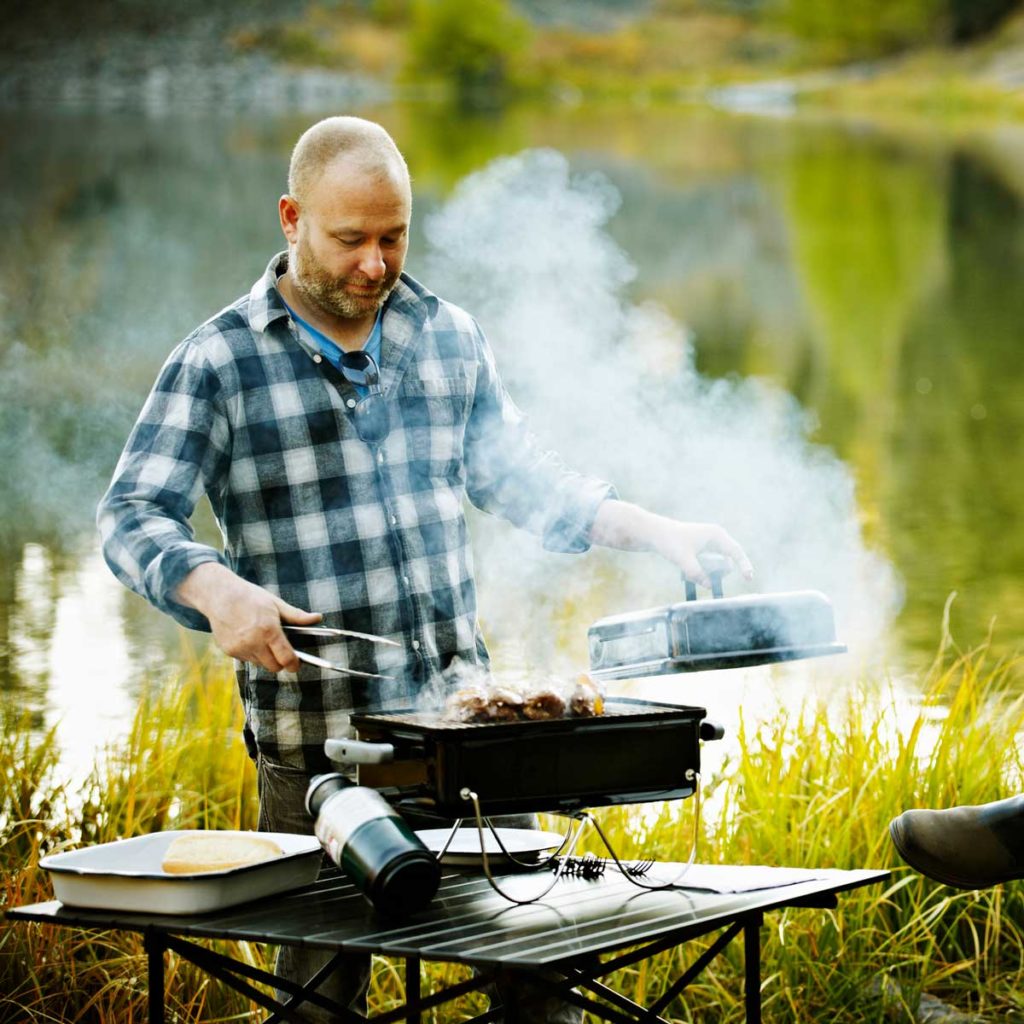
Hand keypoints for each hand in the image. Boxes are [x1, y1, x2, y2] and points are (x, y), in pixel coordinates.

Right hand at [175, 563, 321, 671]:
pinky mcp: (229, 651)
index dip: (294, 664)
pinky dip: (251, 653)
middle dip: (280, 662)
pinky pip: (246, 659)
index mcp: (268, 630)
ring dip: (265, 657)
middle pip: (273, 667)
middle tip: (282, 651)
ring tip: (263, 639)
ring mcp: (239, 648)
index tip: (297, 664)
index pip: (285, 658)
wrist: (219, 595)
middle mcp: (253, 642)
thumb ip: (297, 616)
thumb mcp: (276, 604)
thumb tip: (318, 618)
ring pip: (260, 664)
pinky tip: (249, 638)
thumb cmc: (251, 597)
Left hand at [648, 519, 753, 588]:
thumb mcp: (683, 559)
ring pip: (717, 566)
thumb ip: (696, 573)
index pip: (736, 551)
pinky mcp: (703, 551)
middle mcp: (716, 538)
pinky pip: (708, 566)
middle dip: (716, 573)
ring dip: (707, 573)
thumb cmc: (670, 541)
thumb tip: (709, 585)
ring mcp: (710, 544)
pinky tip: (686, 569)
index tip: (749, 578)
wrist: (655, 534)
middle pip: (727, 562)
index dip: (744, 565)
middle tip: (696, 571)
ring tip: (687, 568)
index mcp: (716, 535)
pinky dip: (701, 571)